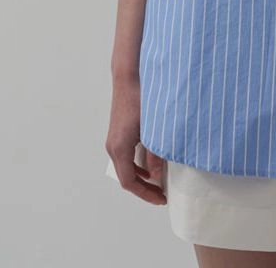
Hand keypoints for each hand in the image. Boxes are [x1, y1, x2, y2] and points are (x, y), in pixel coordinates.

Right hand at [105, 75, 166, 204]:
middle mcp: (112, 146)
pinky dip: (137, 165)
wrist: (128, 77)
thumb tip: (157, 174)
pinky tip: (150, 164)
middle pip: (126, 177)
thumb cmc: (140, 98)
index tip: (161, 198)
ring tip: (159, 181)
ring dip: (141, 176)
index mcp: (119, 148)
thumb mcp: (153, 128)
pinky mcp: (118, 132)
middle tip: (162, 193)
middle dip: (144, 188)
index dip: (145, 194)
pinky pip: (125, 156)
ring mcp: (113, 139)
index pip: (129, 182)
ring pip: (125, 166)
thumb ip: (155, 152)